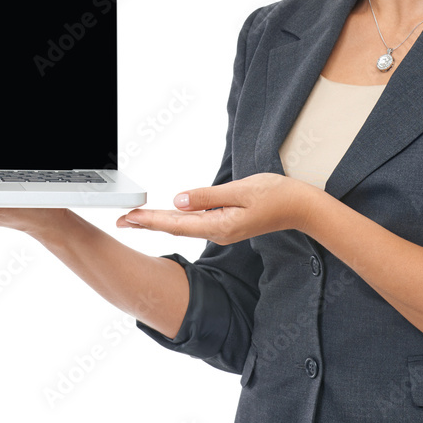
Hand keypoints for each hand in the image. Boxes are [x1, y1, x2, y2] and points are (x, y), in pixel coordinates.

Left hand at [114, 173, 319, 244]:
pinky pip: (196, 223)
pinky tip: (168, 217)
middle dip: (146, 223)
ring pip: (184, 226)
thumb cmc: (276, 195)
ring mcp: (223, 230)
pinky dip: (177, 220)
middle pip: (174, 228)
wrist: (302, 207)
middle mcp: (217, 231)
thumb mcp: (241, 190)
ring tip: (137, 217)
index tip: (127, 217)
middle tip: (120, 220)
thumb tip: (176, 201)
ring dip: (159, 221)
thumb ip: (207, 197)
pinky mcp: (228, 224)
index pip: (175, 223)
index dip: (149, 220)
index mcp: (219, 225)